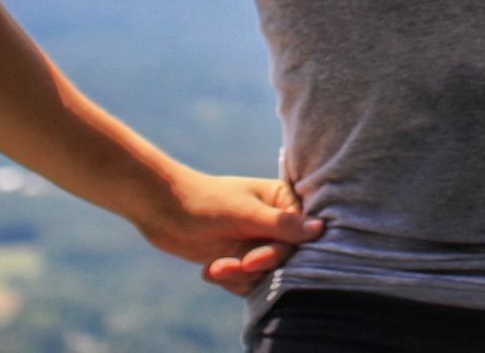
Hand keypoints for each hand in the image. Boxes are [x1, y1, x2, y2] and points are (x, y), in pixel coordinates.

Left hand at [134, 170, 323, 296]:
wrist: (163, 211)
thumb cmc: (206, 201)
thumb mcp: (245, 213)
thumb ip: (282, 224)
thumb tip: (321, 229)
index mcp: (282, 201)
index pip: (302, 234)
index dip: (283, 251)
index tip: (255, 259)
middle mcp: (275, 223)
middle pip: (285, 258)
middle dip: (256, 265)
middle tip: (236, 264)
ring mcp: (258, 243)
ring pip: (266, 274)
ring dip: (239, 275)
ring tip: (215, 268)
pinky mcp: (241, 260)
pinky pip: (249, 283)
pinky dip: (230, 280)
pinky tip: (210, 269)